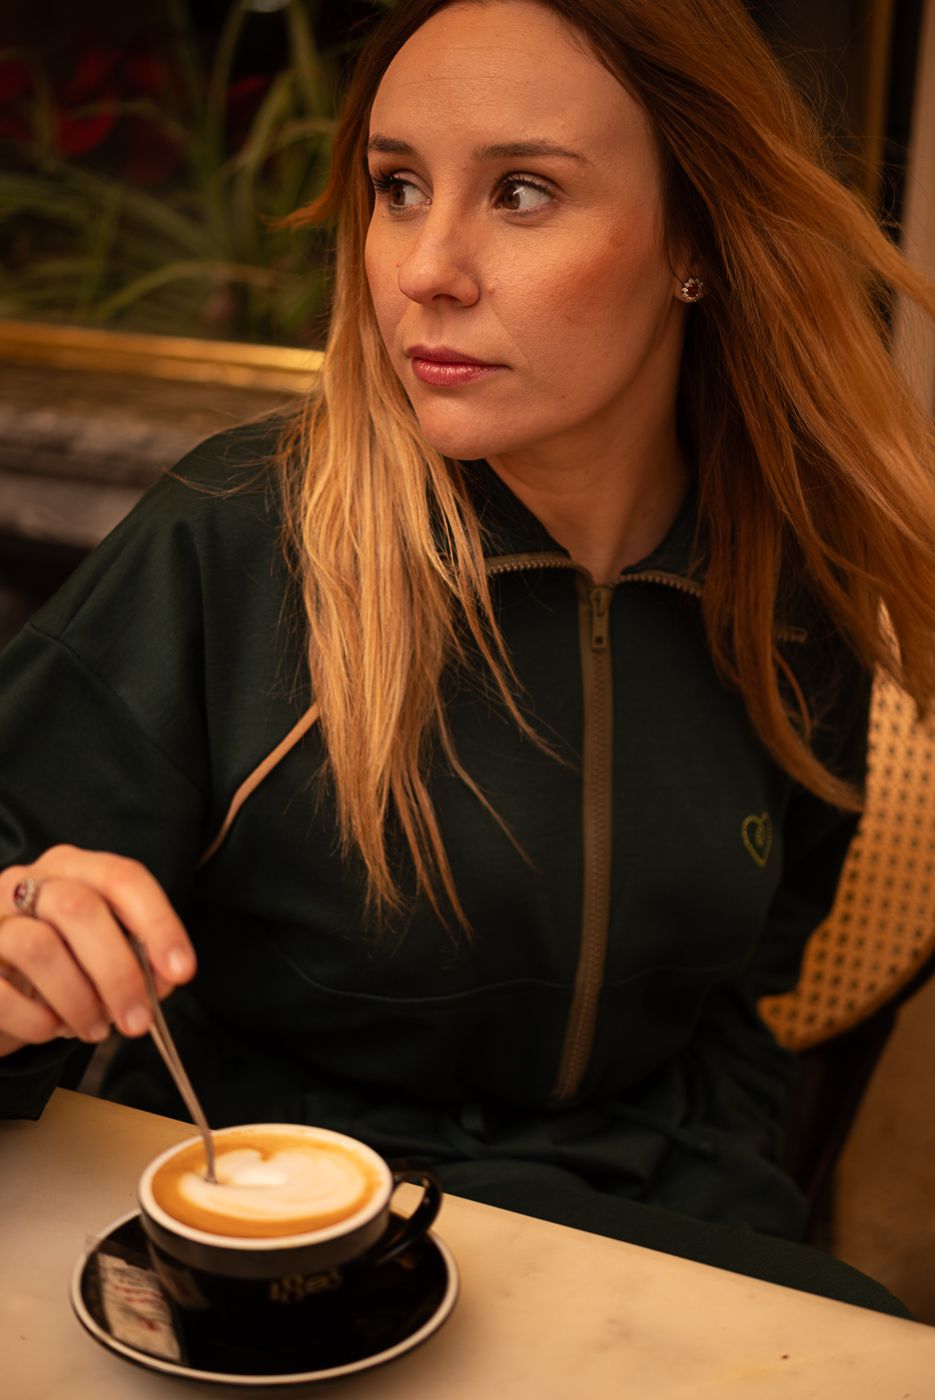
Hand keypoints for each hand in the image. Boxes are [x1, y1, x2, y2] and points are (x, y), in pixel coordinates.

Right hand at [0, 846, 195, 1057]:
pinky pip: (4, 993)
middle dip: (118, 972)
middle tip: (138, 1021)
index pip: (122, 877)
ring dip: (79, 1000)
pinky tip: (53, 1028)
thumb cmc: (59, 962)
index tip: (182, 971)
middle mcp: (27, 882)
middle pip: (79, 908)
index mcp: (71, 868)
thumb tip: (163, 980)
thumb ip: (134, 955)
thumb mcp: (98, 948)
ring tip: (95, 1028)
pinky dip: (38, 1020)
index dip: (158, 923)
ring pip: (40, 947)